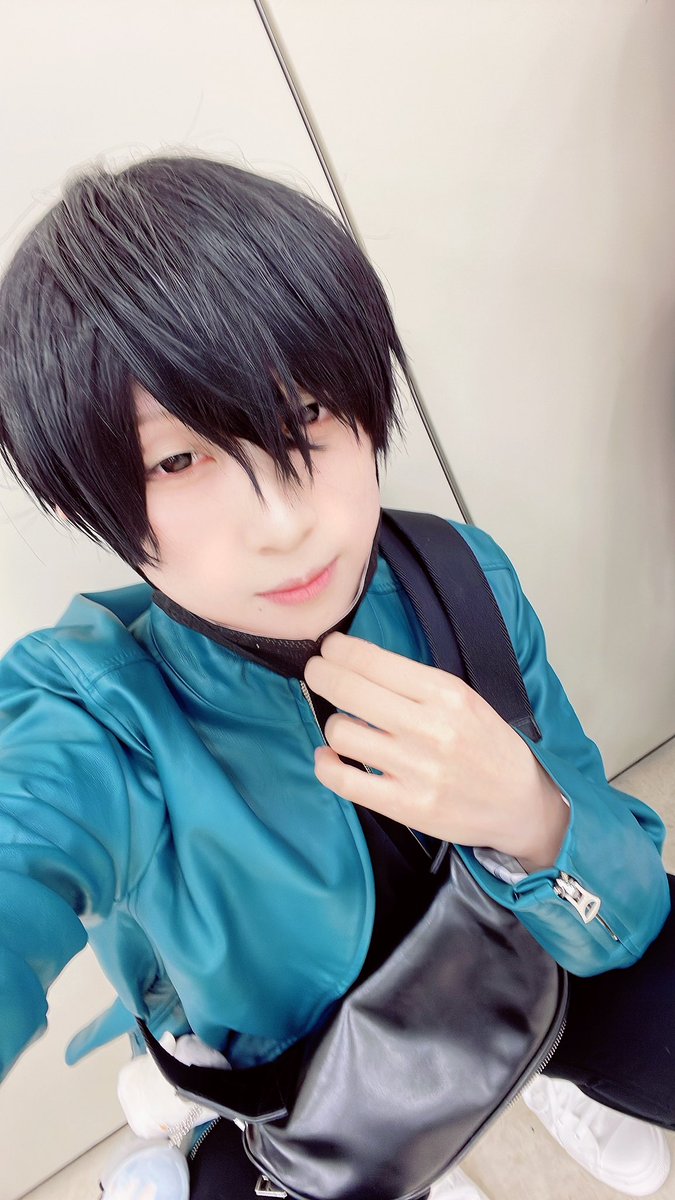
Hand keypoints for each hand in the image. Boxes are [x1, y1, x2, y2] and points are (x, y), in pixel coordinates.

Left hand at [304, 633, 568, 870]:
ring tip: (344, 725)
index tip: (330, 649)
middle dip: (321, 674)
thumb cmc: (488, 745)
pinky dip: (326, 764)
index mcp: (446, 694)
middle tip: (317, 672)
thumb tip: (357, 664)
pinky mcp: (407, 806)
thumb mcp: (465, 699)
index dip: (338, 650)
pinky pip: (345, 780)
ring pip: (341, 732)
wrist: (520, 803)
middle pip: (348, 689)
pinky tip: (329, 756)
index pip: (373, 660)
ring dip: (333, 724)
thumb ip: (416, 684)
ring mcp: (417, 769)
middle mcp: (430, 728)